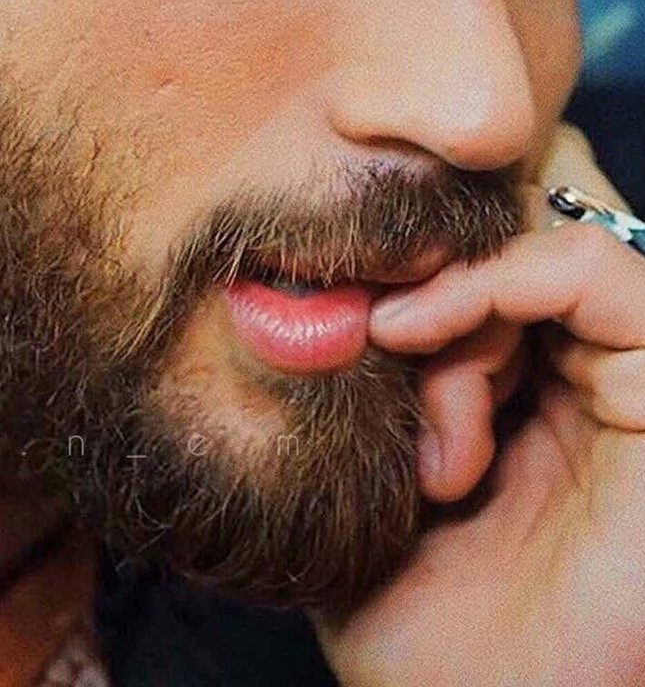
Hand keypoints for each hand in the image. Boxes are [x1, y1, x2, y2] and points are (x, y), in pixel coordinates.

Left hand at [317, 185, 644, 686]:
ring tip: (425, 430)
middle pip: (500, 271)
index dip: (400, 290)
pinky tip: (421, 332)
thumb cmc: (439, 652)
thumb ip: (352, 429)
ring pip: (536, 260)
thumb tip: (295, 324)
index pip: (471, 294)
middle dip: (426, 313)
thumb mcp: (366, 517)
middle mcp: (581, 397)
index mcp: (524, 421)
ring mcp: (625, 393)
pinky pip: (595, 269)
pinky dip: (502, 278)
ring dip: (457, 315)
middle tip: (380, 389)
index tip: (332, 332)